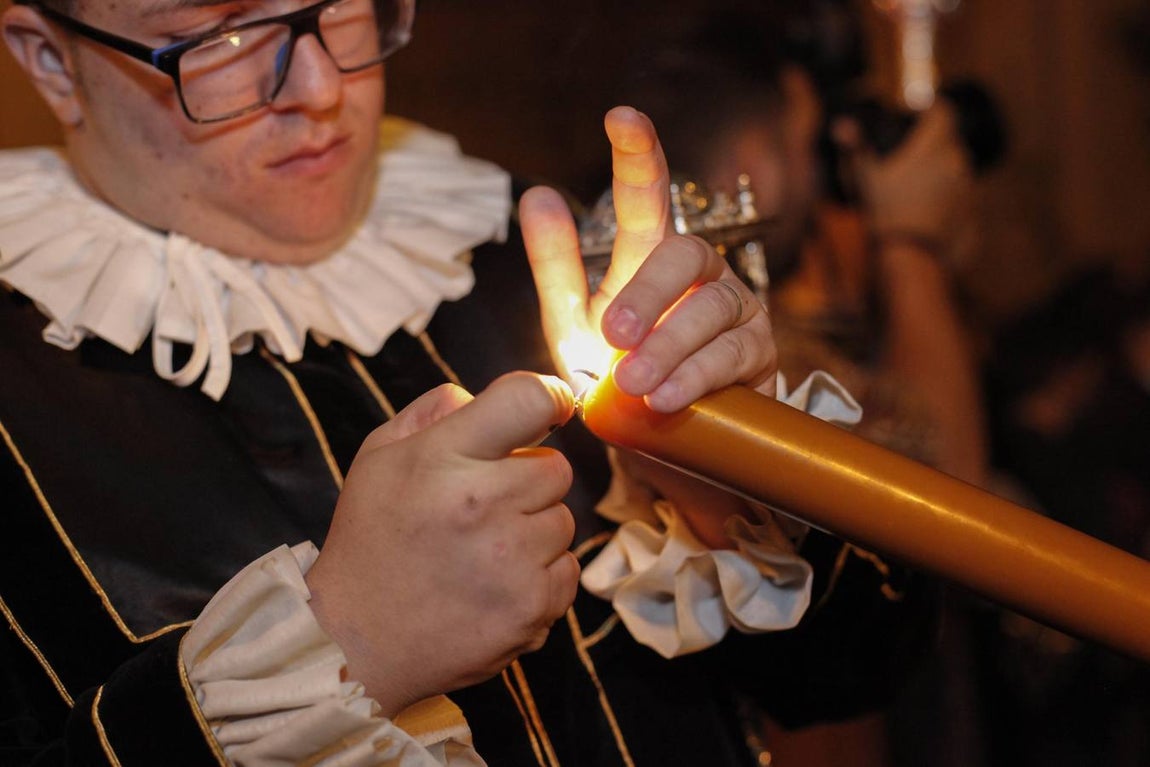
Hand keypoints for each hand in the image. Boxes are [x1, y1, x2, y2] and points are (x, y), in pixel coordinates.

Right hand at [305, 373, 578, 717]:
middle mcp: (482, 504)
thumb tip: (483, 397)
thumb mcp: (379, 457)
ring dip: (534, 532)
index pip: (529, 399)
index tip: (551, 409)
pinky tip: (495, 586)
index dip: (550, 397)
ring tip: (482, 553)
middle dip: (528, 481)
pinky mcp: (531, 608)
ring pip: (563, 522)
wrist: (355, 643)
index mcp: (442, 458)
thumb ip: (434, 411)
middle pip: (557, 468)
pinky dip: (540, 578)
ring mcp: (511, 560)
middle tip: (484, 507)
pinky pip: (567, 572)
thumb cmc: (371, 542)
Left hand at [521, 105, 776, 411]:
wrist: (663, 449)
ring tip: (630, 383)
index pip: (648, 197)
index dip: (638, 155)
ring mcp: (737, 311)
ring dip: (666, 347)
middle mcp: (701, 275)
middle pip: (684, 254)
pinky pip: (731, 357)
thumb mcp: (575, 326)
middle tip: (614, 335)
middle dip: (648, 292)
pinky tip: (663, 398)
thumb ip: (557, 267)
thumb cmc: (619, 378)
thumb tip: (535, 193)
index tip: (620, 116)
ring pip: (709, 310)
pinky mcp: (761, 356)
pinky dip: (693, 377)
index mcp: (651, 259)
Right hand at [839, 102, 975, 245]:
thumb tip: (840, 126)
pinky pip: (959, 194)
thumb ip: (856, 147)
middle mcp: (957, 161)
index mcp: (935, 145)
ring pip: (955, 169)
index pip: (943, 112)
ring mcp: (967, 188)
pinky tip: (925, 209)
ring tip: (914, 187)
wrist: (909, 255)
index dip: (931, 109)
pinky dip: (946, 196)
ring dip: (940, 171)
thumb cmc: (884, 211)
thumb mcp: (864, 177)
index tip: (918, 113)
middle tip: (907, 158)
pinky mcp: (970, 211)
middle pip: (949, 141)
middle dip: (932, 144)